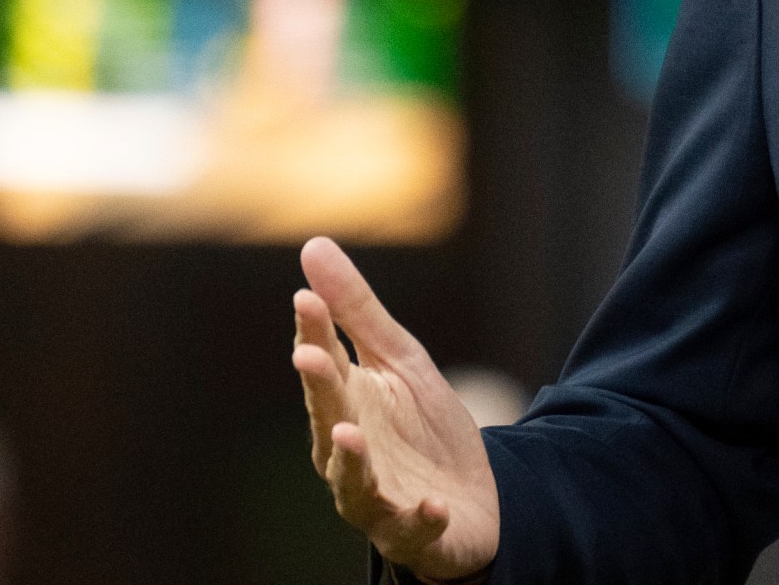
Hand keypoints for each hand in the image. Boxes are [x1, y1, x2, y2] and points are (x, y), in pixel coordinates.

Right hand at [292, 236, 500, 578]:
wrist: (473, 497)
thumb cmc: (423, 428)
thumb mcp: (400, 362)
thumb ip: (357, 313)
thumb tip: (312, 246)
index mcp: (345, 405)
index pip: (325, 364)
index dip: (314, 332)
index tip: (305, 299)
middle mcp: (349, 454)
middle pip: (329, 417)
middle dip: (320, 389)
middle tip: (310, 355)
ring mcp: (377, 497)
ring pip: (354, 484)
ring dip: (351, 461)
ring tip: (349, 433)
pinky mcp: (414, 531)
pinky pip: (413, 529)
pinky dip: (421, 518)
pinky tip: (434, 505)